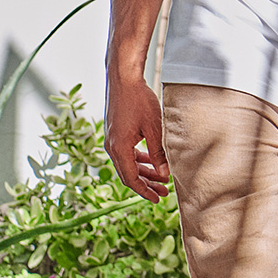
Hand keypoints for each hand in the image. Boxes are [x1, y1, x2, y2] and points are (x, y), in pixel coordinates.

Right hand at [105, 74, 169, 200]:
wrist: (123, 79)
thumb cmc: (139, 100)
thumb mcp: (154, 127)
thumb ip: (158, 152)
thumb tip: (165, 173)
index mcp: (119, 149)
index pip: (131, 179)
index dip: (145, 191)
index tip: (158, 198)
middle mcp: (111, 147)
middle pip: (128, 174)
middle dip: (146, 184)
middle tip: (163, 192)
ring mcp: (112, 140)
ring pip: (128, 163)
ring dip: (144, 171)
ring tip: (161, 178)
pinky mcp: (115, 133)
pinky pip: (126, 153)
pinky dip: (138, 159)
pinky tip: (151, 160)